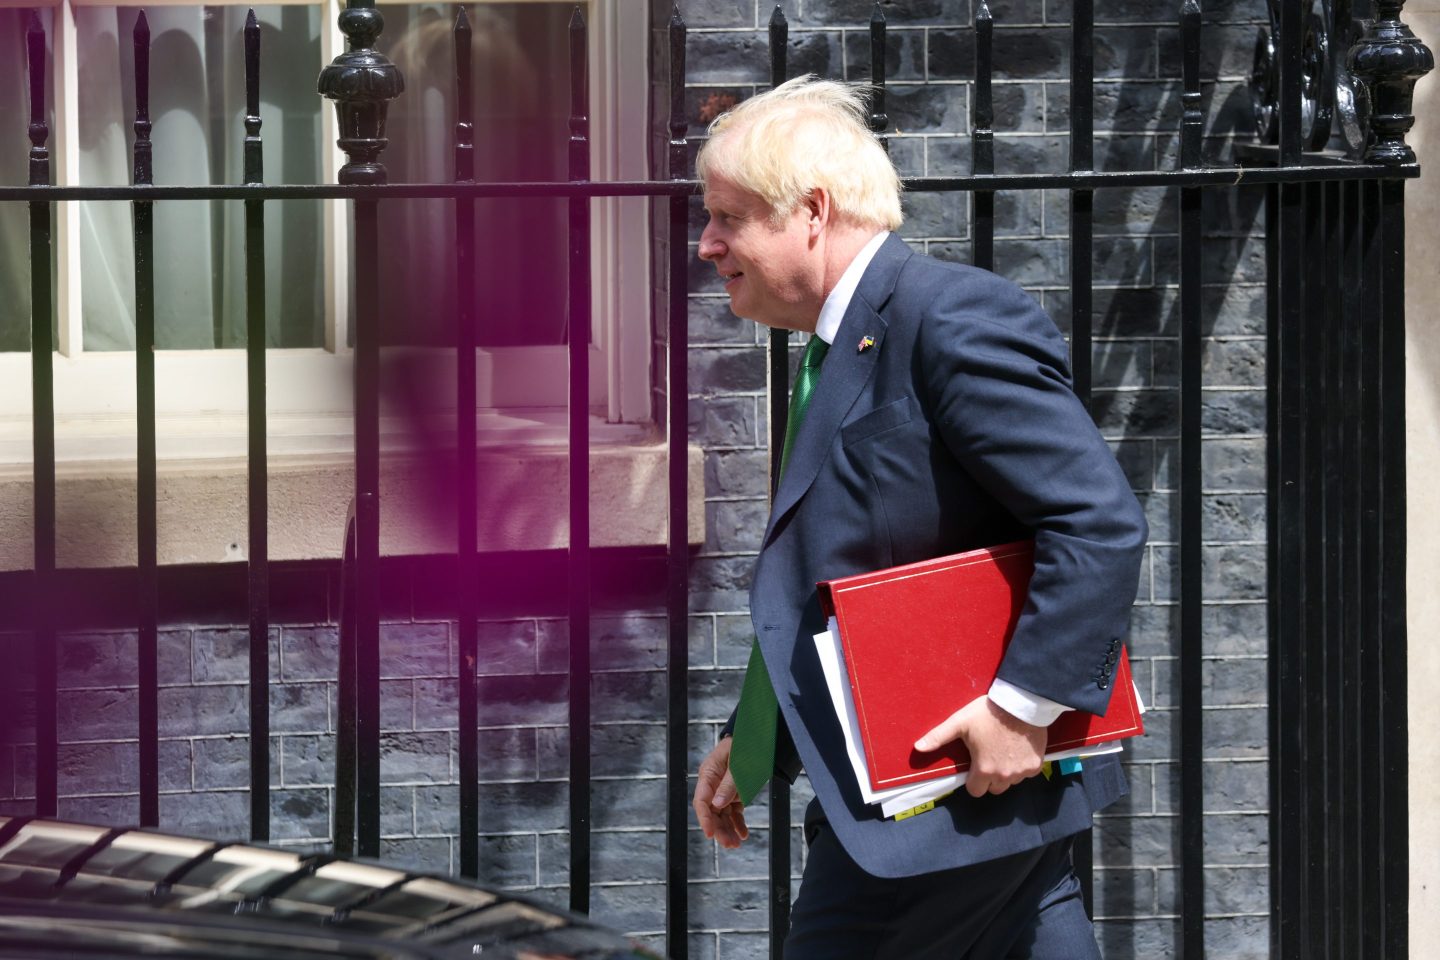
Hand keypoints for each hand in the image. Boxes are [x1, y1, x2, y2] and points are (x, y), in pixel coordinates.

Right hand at [693, 737, 749, 848]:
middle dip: (719, 829)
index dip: (704, 819)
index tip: (710, 834)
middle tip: (729, 844)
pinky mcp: (735, 793)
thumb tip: (717, 805)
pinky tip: (743, 834)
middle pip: (711, 811)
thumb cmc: (746, 744)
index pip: (701, 801)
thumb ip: (728, 784)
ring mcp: (723, 789)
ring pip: (722, 815)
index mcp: (709, 773)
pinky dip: (738, 823)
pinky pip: (734, 812)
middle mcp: (713, 784)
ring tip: (736, 844)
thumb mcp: (738, 763)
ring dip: (728, 830)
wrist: (758, 737)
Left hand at [915, 694, 1047, 798]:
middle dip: (990, 778)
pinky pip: (1027, 773)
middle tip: (989, 756)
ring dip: (1007, 772)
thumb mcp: (960, 722)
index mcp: (983, 770)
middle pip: (994, 789)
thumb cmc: (988, 713)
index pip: (975, 791)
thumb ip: (938, 737)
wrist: (1021, 703)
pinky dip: (1023, 765)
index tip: (974, 766)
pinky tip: (1018, 749)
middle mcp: (1003, 776)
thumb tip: (917, 747)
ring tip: (1003, 750)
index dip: (973, 780)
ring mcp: (1022, 772)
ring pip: (1011, 781)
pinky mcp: (1036, 765)